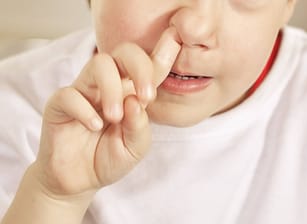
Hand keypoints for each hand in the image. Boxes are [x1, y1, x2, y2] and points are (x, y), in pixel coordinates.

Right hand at [33, 27, 180, 196]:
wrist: (79, 181)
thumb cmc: (108, 159)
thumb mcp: (135, 148)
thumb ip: (140, 126)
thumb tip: (135, 100)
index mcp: (129, 92)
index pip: (147, 67)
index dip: (162, 55)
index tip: (175, 44)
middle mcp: (108, 86)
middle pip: (124, 52)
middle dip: (140, 67)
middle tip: (147, 96)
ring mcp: (84, 92)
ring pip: (98, 64)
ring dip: (112, 88)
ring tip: (115, 117)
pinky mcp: (60, 104)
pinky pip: (70, 94)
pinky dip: (84, 109)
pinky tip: (94, 126)